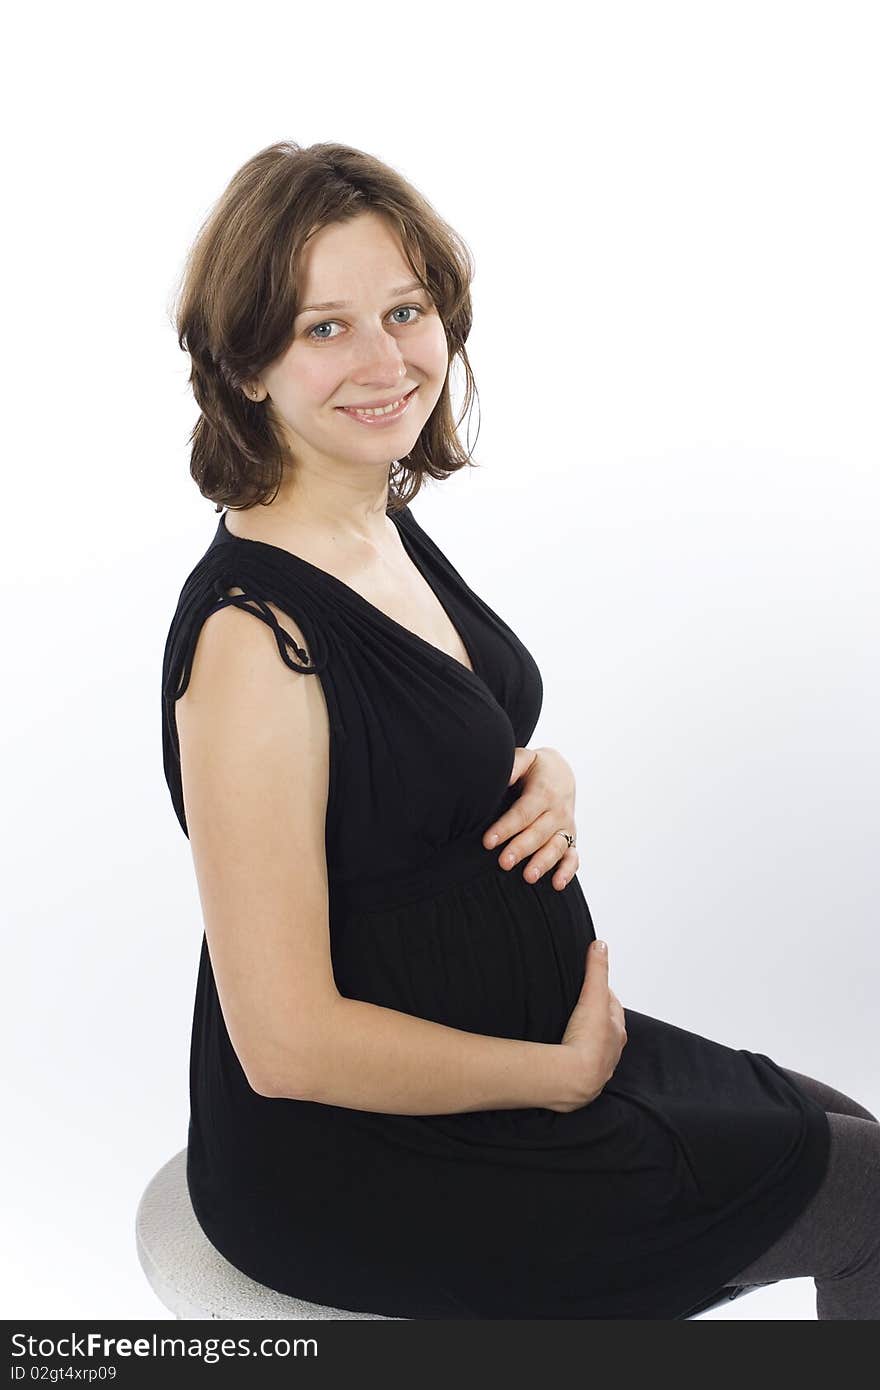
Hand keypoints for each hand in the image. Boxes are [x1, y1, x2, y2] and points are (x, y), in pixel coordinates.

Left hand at [482, 746, 579, 889]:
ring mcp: (565, 827)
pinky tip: (556, 885)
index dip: (506, 827)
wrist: (561, 774)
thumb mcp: (526, 759)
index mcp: (544, 792)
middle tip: (504, 862)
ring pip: (556, 847)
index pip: (524, 812)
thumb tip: (503, 775)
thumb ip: (514, 764)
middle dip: (521, 848)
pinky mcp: (570, 839)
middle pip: (539, 832)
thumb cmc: (536, 769)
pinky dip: (567, 871)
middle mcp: (557, 811)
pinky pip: (573, 857)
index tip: (488, 841)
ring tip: (528, 877)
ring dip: (543, 862)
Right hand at [548, 941, 626, 1112]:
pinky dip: (573, 1061)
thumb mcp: (593, 997)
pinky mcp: (581, 1083)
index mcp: (617, 1032)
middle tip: (581, 1008)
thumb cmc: (588, 1042)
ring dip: (585, 1041)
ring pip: (594, 1051)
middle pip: (605, 1030)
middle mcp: (611, 1052)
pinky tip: (563, 1058)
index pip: (612, 1007)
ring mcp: (597, 1069)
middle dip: (595, 1019)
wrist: (574, 1078)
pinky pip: (579, 1068)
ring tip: (571, 1032)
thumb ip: (596, 970)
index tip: (593, 986)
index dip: (602, 995)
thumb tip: (600, 945)